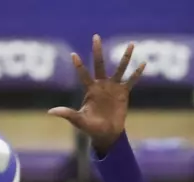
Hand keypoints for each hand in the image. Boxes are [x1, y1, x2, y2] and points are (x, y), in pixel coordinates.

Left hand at [48, 35, 143, 153]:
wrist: (106, 134)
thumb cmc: (90, 127)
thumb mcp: (79, 121)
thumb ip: (67, 114)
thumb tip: (50, 112)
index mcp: (90, 89)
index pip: (83, 74)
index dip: (79, 66)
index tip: (73, 54)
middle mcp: (101, 84)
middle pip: (100, 64)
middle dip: (98, 51)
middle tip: (96, 37)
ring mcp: (113, 87)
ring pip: (120, 68)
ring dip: (126, 56)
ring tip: (131, 44)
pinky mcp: (124, 92)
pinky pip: (132, 80)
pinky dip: (137, 73)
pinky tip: (143, 63)